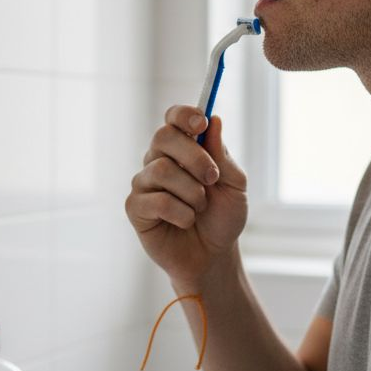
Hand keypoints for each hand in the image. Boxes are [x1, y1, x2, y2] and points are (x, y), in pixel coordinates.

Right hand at [125, 105, 247, 285]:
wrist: (213, 256)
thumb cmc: (222, 218)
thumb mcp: (235, 186)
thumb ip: (223, 156)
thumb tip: (213, 120)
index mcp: (182, 149)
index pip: (173, 118)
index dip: (184, 115)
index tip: (201, 123)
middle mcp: (158, 160)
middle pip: (163, 136)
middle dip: (194, 157)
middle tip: (212, 179)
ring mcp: (144, 183)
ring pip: (161, 169)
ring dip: (191, 192)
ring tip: (200, 207)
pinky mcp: (135, 208)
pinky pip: (156, 200)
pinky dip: (180, 213)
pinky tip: (185, 222)